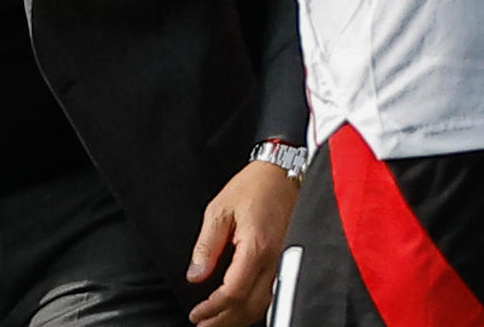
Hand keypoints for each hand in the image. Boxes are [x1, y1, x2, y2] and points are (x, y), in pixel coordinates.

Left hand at [186, 159, 299, 326]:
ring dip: (240, 318)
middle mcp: (275, 261)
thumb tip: (195, 277)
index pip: (233, 292)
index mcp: (256, 248)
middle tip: (202, 325)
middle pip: (250, 306)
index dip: (213, 309)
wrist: (284, 173)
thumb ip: (207, 246)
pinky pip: (273, 293)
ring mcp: (285, 263)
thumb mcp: (219, 210)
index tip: (196, 314)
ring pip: (264, 304)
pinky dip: (255, 307)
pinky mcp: (289, 260)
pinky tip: (241, 309)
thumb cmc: (253, 187)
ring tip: (218, 322)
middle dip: (225, 321)